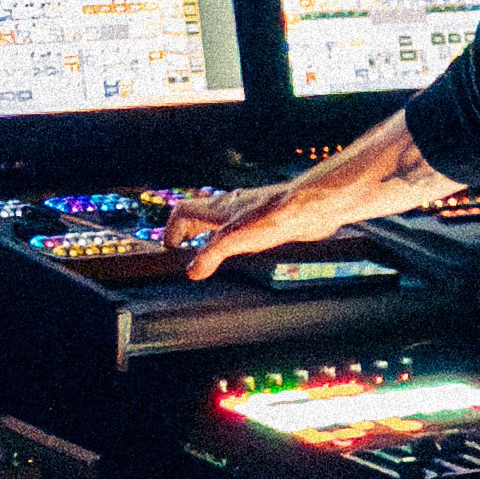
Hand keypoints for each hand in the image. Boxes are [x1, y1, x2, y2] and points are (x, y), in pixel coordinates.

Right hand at [165, 182, 354, 280]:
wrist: (309, 207)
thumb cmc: (272, 217)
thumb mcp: (233, 239)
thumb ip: (210, 255)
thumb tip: (192, 272)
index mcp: (218, 208)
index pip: (183, 210)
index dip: (172, 228)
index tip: (170, 249)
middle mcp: (231, 206)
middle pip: (200, 214)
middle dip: (188, 232)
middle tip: (184, 251)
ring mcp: (249, 212)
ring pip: (222, 220)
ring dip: (211, 235)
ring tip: (210, 255)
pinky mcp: (266, 219)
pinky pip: (242, 227)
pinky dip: (234, 239)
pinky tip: (245, 252)